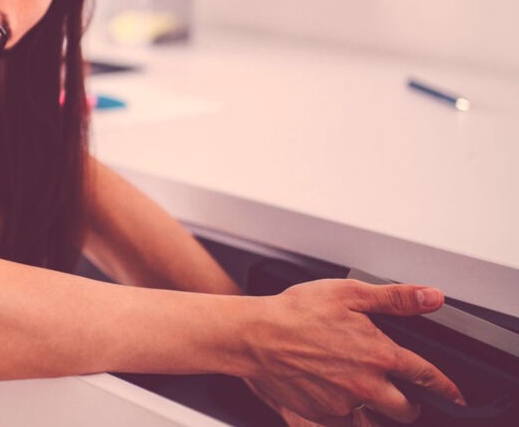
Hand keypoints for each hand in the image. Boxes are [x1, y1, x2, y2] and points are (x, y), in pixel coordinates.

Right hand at [241, 279, 464, 424]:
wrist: (253, 336)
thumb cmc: (294, 312)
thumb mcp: (348, 293)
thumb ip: (395, 298)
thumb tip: (431, 297)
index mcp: (379, 355)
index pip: (426, 376)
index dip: (445, 387)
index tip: (454, 394)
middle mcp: (366, 385)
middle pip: (405, 410)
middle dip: (409, 405)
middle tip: (404, 397)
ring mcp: (343, 403)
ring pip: (373, 419)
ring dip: (375, 411)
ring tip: (364, 396)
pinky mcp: (321, 414)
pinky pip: (343, 423)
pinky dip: (344, 414)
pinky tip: (334, 396)